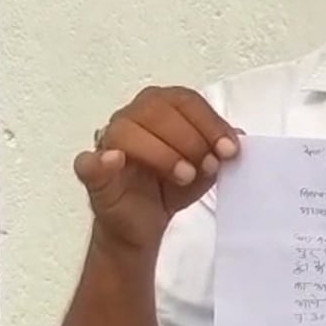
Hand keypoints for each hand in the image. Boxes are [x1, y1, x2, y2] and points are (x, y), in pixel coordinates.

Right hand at [74, 86, 238, 253]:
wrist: (145, 225)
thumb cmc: (171, 187)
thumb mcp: (206, 167)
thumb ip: (220, 148)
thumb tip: (237, 135)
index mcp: (159, 109)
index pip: (184, 100)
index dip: (210, 122)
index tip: (229, 149)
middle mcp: (131, 118)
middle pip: (157, 109)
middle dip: (190, 137)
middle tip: (208, 166)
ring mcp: (108, 144)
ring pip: (127, 130)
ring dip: (161, 152)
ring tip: (185, 175)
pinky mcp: (92, 174)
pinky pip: (87, 162)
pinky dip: (99, 161)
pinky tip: (115, 161)